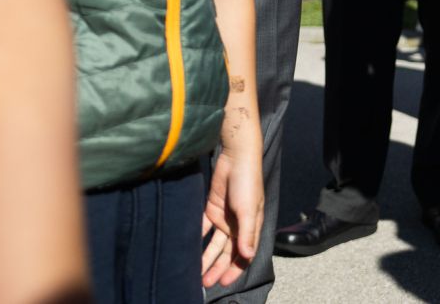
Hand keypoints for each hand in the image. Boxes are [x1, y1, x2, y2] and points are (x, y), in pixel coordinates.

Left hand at [201, 144, 263, 287]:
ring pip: (214, 244)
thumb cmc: (248, 182)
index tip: (223, 282)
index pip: (243, 254)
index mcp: (251, 227)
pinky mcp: (212, 208)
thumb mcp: (249, 209)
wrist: (236, 156)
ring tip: (196, 272)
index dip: (235, 269)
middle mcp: (238, 225)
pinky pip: (203, 227)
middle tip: (205, 283)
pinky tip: (188, 249)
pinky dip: (198, 238)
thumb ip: (247, 233)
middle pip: (227, 252)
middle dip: (217, 267)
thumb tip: (247, 256)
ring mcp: (224, 217)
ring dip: (206, 257)